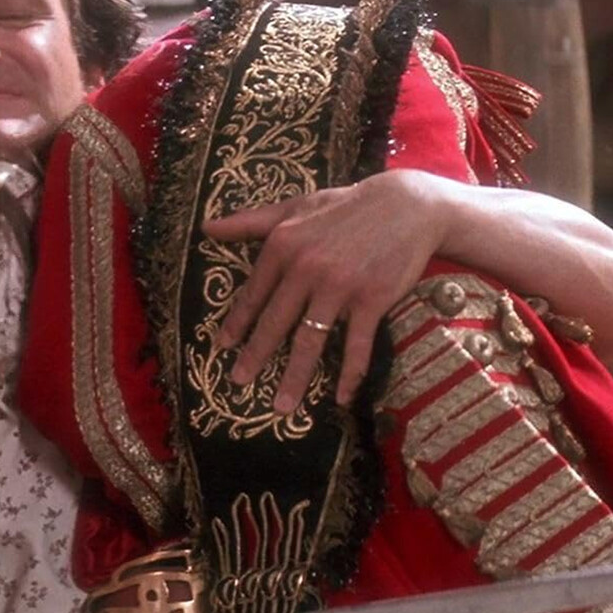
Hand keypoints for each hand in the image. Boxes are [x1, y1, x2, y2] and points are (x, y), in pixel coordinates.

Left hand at [202, 170, 447, 409]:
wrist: (406, 205)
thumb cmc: (345, 207)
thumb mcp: (294, 208)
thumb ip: (249, 222)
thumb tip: (205, 226)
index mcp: (282, 246)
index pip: (253, 294)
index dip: (237, 323)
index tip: (222, 347)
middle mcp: (306, 268)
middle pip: (275, 323)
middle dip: (255, 357)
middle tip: (239, 382)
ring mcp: (339, 287)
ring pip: (310, 341)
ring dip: (294, 377)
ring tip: (281, 407)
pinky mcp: (371, 300)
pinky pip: (357, 345)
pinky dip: (349, 374)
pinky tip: (340, 397)